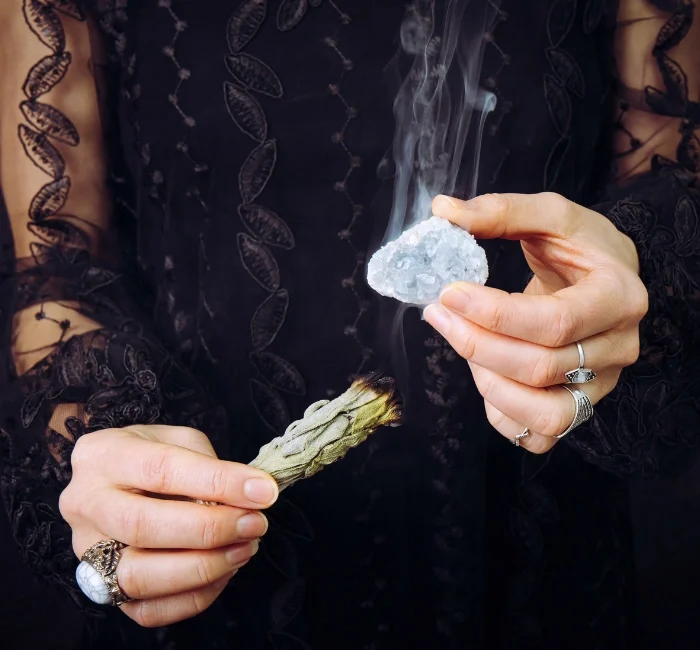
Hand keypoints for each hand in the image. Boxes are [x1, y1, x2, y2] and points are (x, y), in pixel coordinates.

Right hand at [59, 424, 278, 625]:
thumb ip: (208, 466)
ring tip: (244, 549)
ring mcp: (86, 552)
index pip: (162, 468)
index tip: (263, 491)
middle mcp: (84, 504)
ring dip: (203, 567)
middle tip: (255, 523)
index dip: (218, 481)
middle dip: (210, 529)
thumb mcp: (179, 440)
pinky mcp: (102, 588)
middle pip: (143, 526)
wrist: (116, 478)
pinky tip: (225, 572)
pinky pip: (147, 610)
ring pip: (139, 576)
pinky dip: (194, 596)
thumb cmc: (154, 454)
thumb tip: (248, 498)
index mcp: (103, 455)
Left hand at [424, 192, 647, 453]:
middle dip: (475, 344)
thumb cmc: (579, 247)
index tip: (448, 292)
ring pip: (545, 415)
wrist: (606, 278)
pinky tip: (485, 375)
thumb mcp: (550, 216)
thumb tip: (443, 211)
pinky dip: (502, 413)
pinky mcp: (581, 408)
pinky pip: (540, 436)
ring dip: (489, 384)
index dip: (492, 314)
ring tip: (464, 344)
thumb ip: (500, 211)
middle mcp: (618, 348)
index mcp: (618, 297)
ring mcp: (602, 385)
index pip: (553, 323)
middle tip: (438, 314)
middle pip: (540, 368)